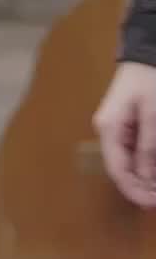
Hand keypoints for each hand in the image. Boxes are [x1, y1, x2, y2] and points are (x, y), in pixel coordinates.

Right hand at [94, 63, 155, 206]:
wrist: (146, 54)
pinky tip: (154, 170)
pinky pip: (134, 151)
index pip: (117, 169)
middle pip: (121, 168)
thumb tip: (146, 178)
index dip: (134, 190)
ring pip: (128, 162)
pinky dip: (145, 163)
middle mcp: (107, 131)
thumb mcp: (153, 114)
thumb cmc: (149, 80)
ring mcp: (116, 129)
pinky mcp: (126, 126)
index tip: (152, 204)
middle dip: (141, 186)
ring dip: (144, 176)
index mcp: (108, 128)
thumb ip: (149, 147)